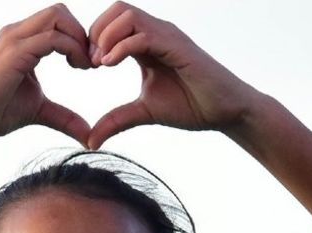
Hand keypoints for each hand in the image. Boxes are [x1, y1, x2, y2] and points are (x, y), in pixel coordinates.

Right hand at [0, 5, 92, 145]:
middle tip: (92, 63)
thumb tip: (89, 135)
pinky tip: (78, 67)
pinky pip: (52, 38)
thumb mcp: (39, 111)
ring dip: (80, 38)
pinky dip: (72, 49)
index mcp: (22, 40)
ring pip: (57, 16)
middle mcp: (16, 33)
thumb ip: (64, 117)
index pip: (58, 20)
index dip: (80, 38)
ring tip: (86, 66)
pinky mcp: (14, 53)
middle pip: (60, 11)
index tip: (90, 65)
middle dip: (83, 33)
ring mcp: (13, 40)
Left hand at [86, 3, 263, 148]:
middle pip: (116, 8)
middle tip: (90, 63)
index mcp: (146, 43)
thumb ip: (117, 120)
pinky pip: (143, 35)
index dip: (93, 38)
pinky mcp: (177, 46)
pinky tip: (110, 65)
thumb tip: (91, 140)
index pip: (112, 21)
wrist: (225, 112)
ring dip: (106, 36)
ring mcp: (168, 36)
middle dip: (96, 32)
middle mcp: (157, 33)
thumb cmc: (191, 106)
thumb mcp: (144, 112)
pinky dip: (121, 46)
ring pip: (127, 14)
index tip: (86, 66)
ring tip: (100, 63)